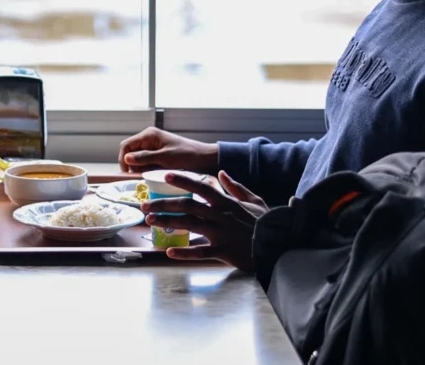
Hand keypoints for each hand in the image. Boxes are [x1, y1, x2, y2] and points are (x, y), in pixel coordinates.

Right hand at [119, 127, 218, 173]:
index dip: (123, 159)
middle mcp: (148, 139)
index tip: (127, 174)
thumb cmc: (186, 155)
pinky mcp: (158, 154)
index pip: (126, 146)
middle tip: (139, 177)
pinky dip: (147, 169)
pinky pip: (146, 162)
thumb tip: (126, 158)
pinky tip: (154, 174)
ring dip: (140, 168)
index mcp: (148, 135)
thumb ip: (145, 158)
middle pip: (130, 152)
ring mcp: (153, 147)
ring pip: (137, 159)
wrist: (204, 158)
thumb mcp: (165, 158)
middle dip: (132, 165)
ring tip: (149, 176)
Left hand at [142, 171, 267, 271]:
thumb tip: (221, 173)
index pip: (201, 186)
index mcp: (227, 202)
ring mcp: (222, 234)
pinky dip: (185, 252)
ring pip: (190, 225)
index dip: (182, 180)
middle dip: (164, 204)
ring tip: (151, 221)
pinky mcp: (225, 252)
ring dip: (168, 222)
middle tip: (145, 204)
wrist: (279, 245)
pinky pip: (202, 252)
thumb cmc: (265, 223)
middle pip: (188, 205)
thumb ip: (236, 187)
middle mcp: (221, 215)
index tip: (164, 176)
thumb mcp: (254, 200)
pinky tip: (170, 251)